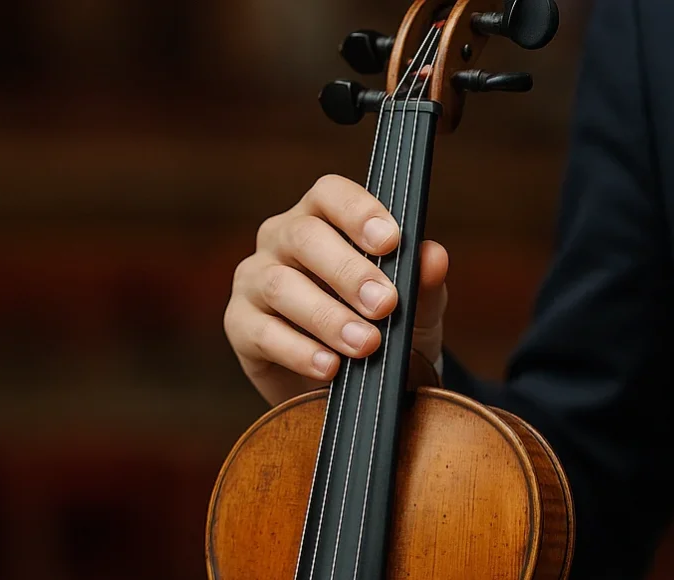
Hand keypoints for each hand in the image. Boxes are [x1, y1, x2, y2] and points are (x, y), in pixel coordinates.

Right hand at [225, 174, 448, 405]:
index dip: (358, 211)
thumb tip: (433, 256)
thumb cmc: (382, 327)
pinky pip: (262, 332)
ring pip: (281, 285)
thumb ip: (423, 284)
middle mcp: (281, 240)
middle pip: (304, 237)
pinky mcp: (240, 325)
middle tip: (384, 304)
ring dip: (328, 317)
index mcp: (322, 218)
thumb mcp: (414, 309)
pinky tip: (329, 368)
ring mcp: (255, 280)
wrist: (356, 386)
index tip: (391, 241)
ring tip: (365, 344)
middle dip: (348, 271)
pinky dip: (299, 351)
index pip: (330, 194)